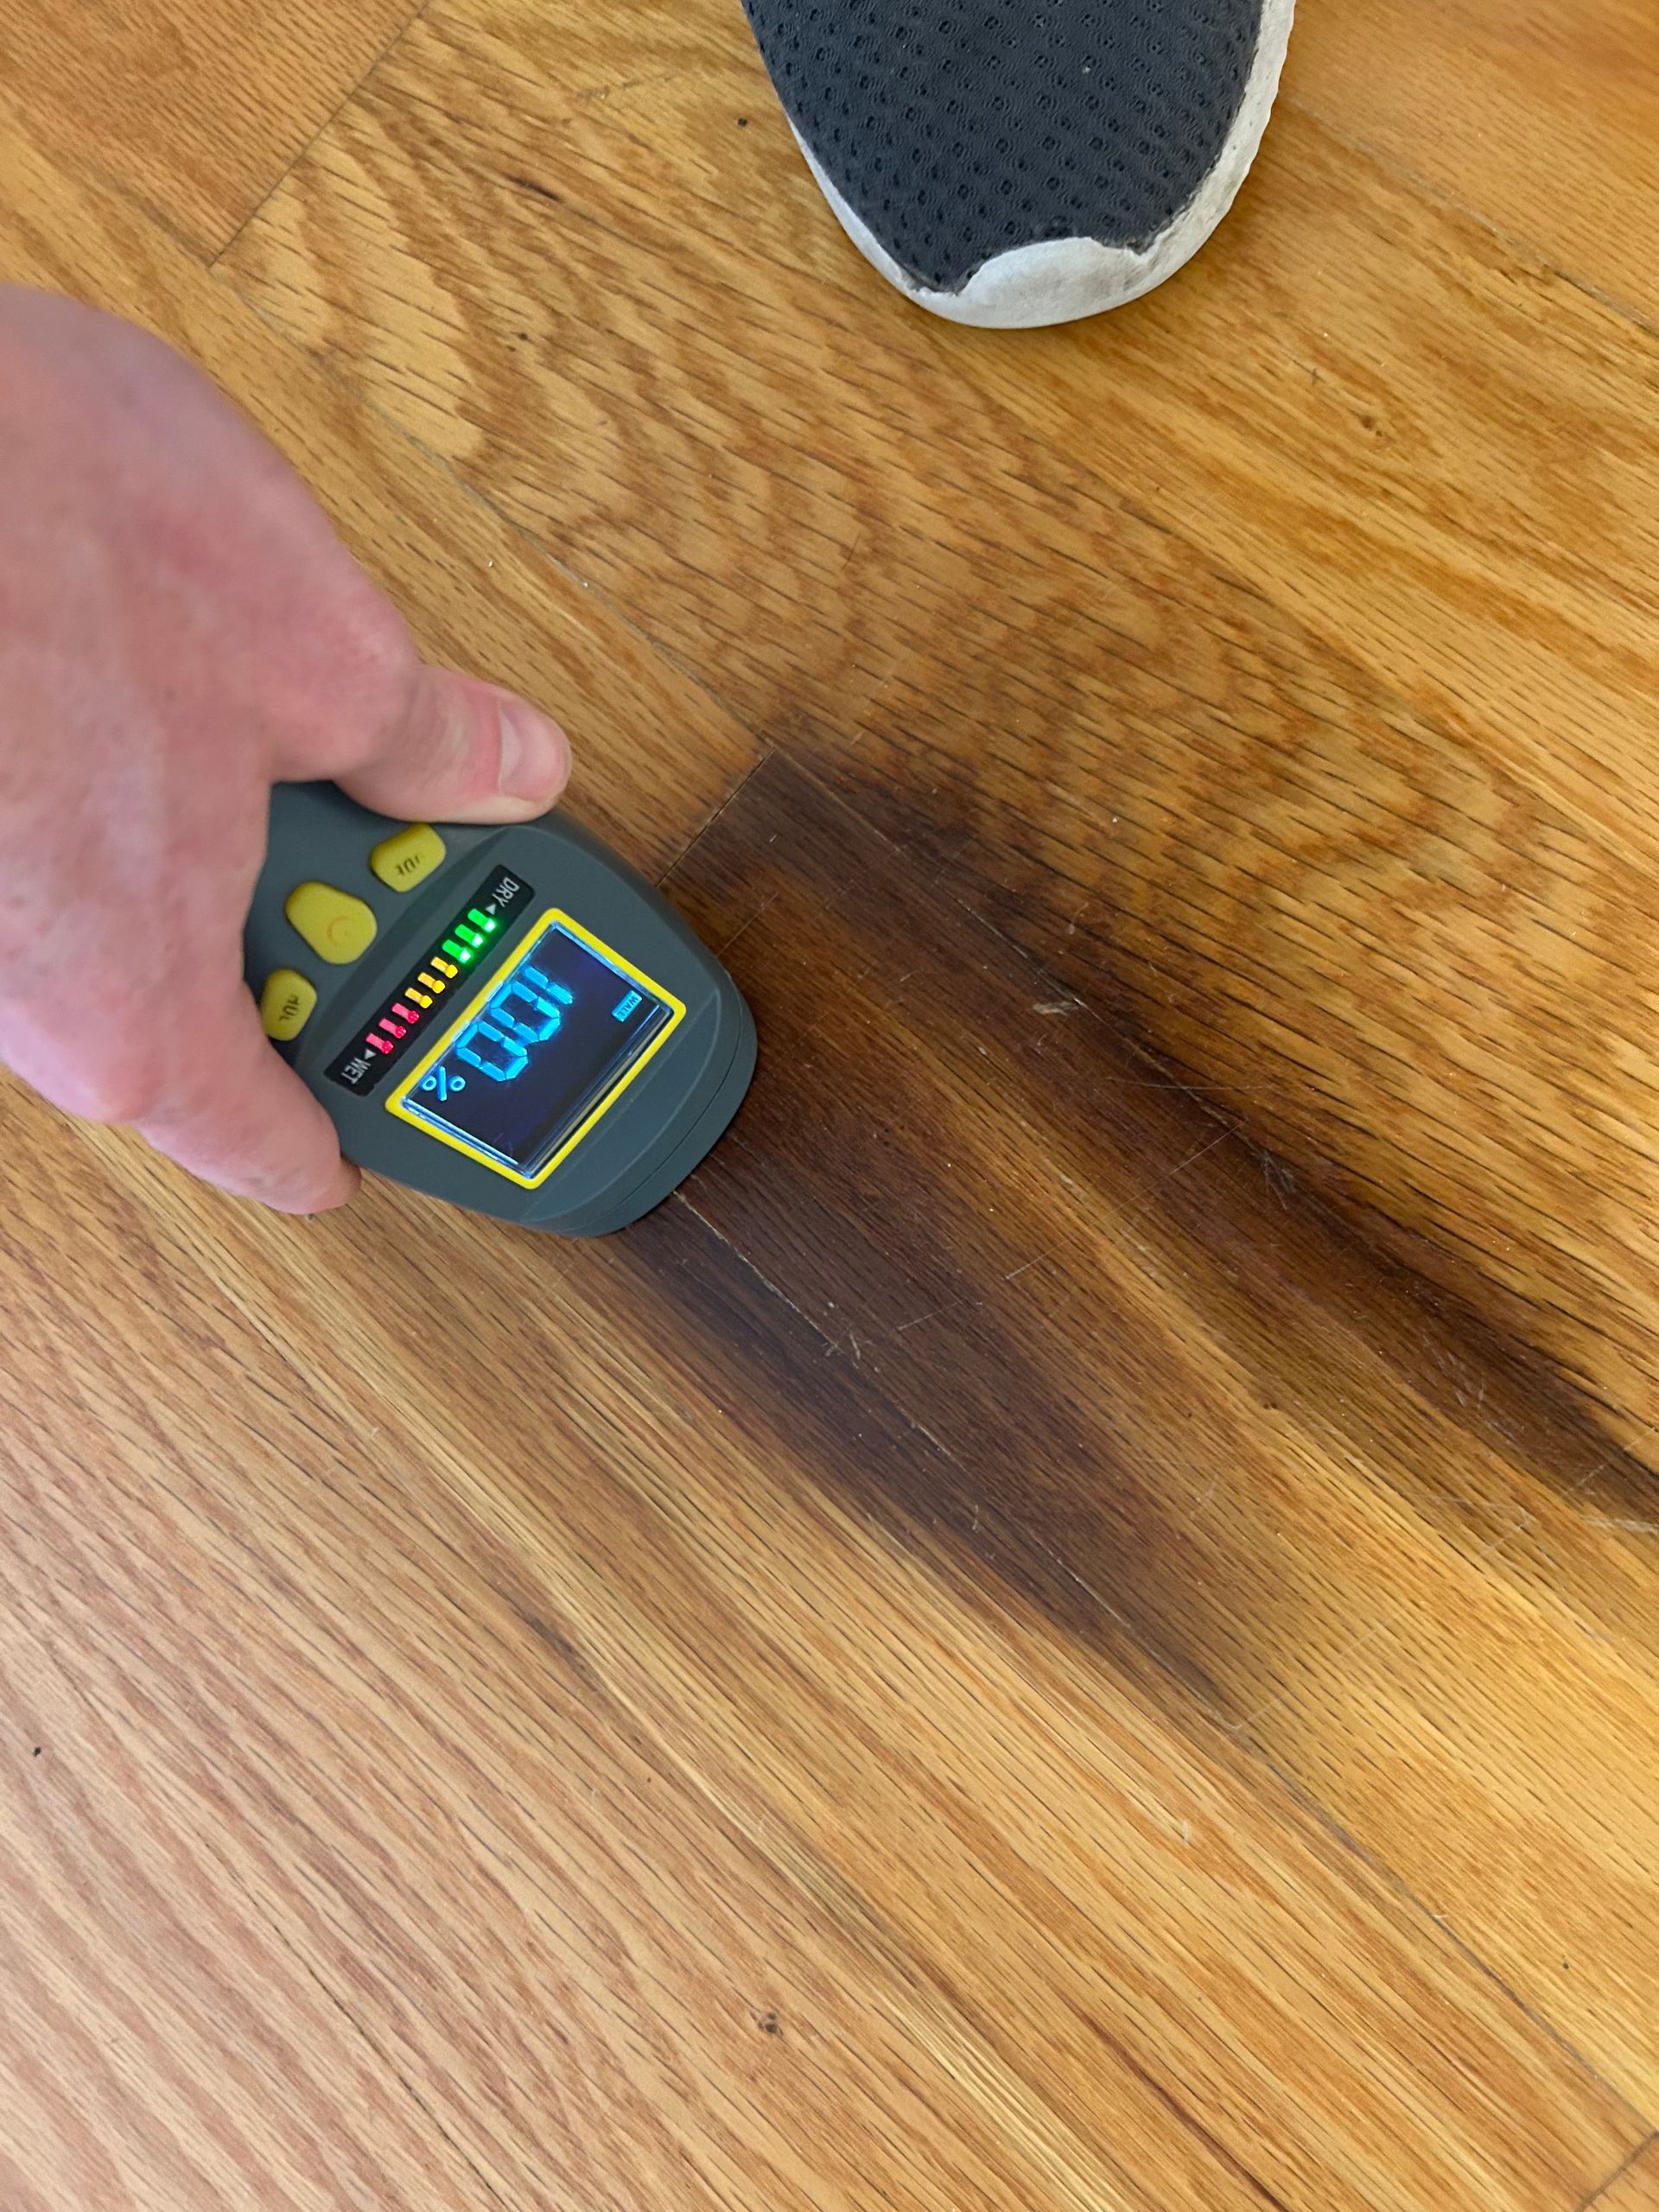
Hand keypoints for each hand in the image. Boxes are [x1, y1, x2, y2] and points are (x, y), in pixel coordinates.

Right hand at [0, 285, 571, 1214]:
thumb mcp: (316, 641)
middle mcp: (27, 1003)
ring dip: (217, 844)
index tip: (438, 1063)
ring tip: (261, 718)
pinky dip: (121, 790)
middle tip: (387, 820)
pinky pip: (56, 853)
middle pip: (218, 1026)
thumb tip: (509, 768)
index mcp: (140, 1014)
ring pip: (127, 929)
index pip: (284, 1151)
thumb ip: (431, 744)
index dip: (386, 1103)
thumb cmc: (38, 524)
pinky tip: (142, 675)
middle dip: (318, 934)